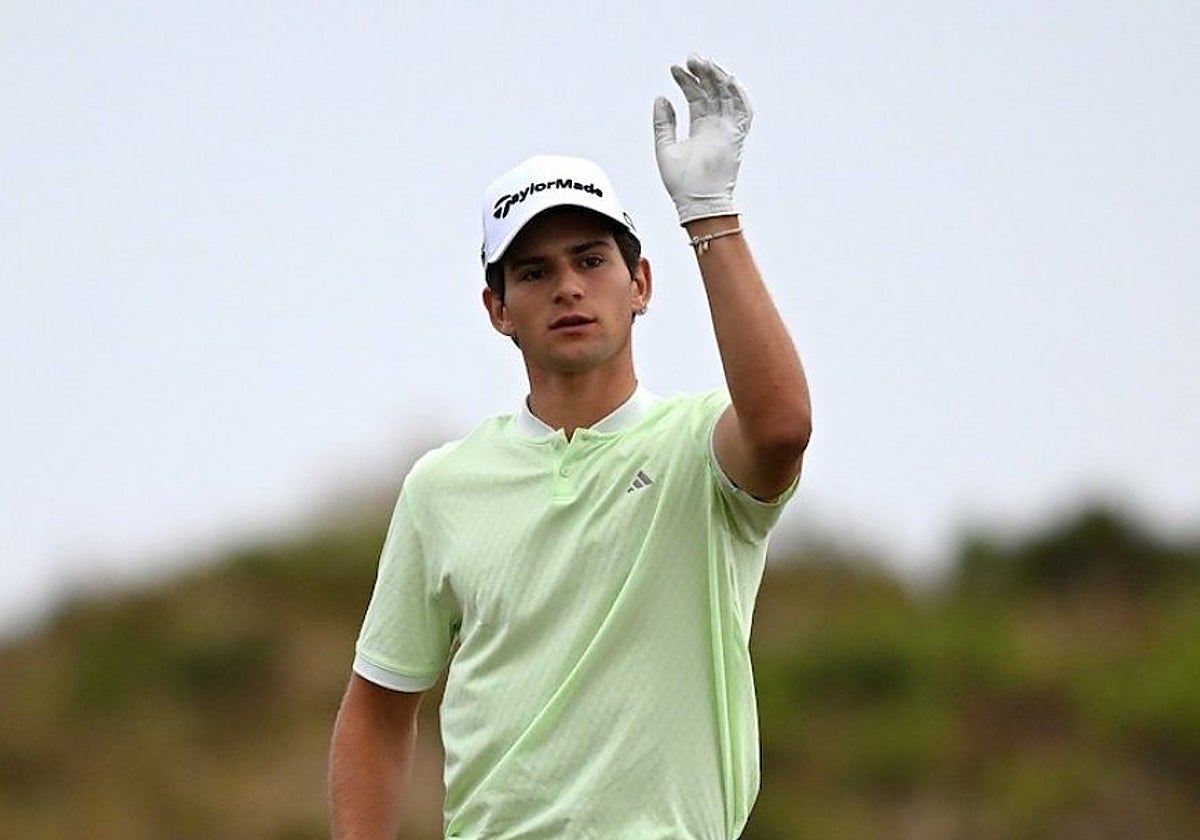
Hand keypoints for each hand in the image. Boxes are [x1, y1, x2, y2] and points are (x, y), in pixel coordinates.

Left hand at [653, 55, 752, 224]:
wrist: (696, 203)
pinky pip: (743, 112)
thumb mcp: (665, 146)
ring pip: (727, 97)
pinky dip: (738, 94)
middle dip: (703, 73)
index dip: (686, 81)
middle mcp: (715, 127)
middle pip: (713, 92)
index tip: (674, 68)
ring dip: (718, 78)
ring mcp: (727, 131)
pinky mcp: (736, 138)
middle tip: (692, 59)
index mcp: (699, 128)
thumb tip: (661, 97)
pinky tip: (727, 79)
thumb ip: (664, 122)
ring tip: (704, 63)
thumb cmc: (680, 182)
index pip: (696, 96)